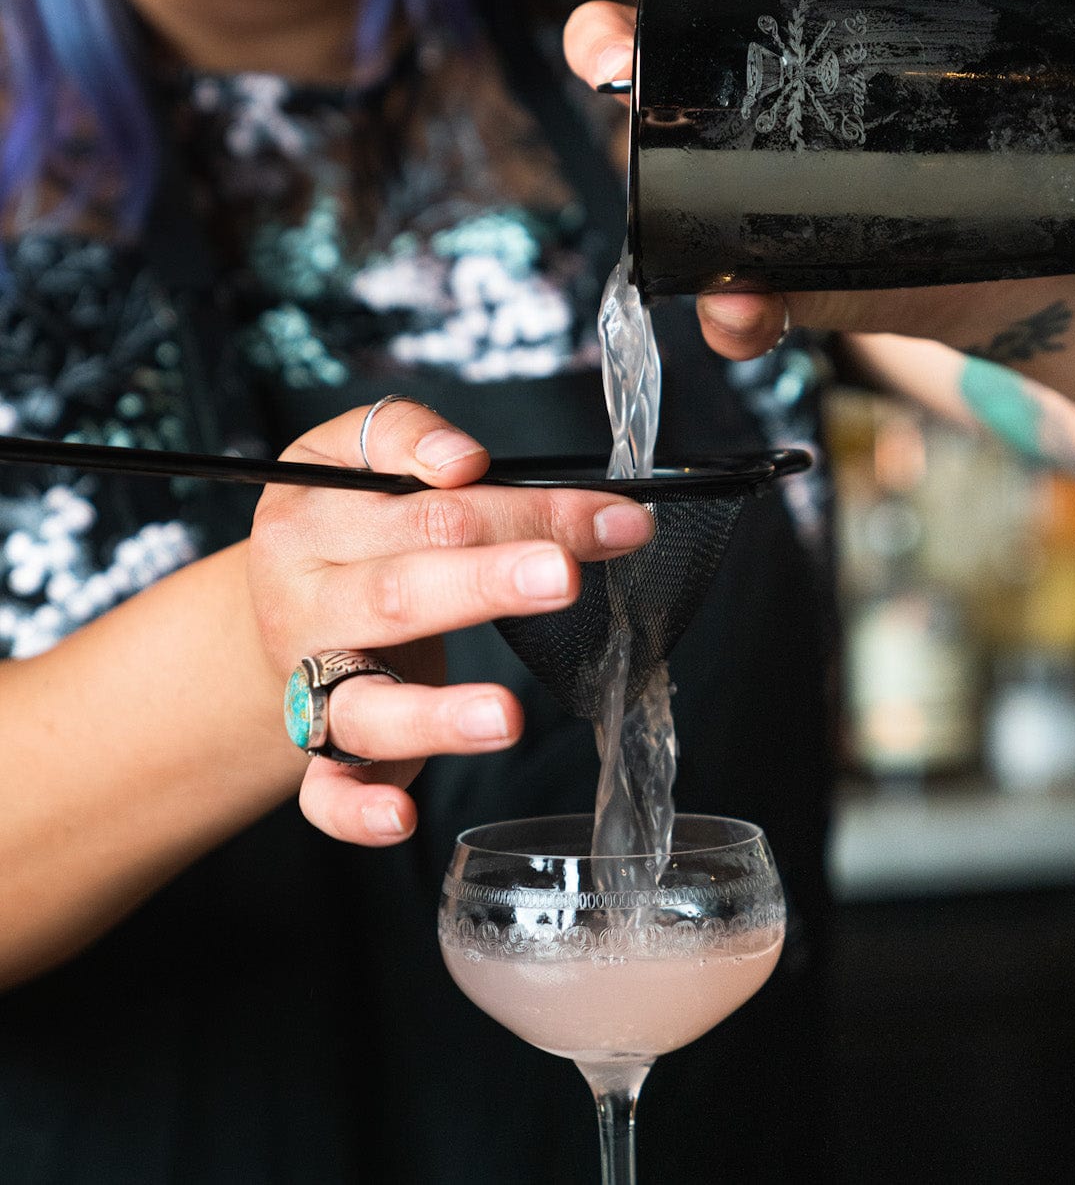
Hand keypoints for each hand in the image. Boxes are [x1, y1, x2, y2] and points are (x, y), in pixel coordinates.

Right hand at [246, 400, 652, 845]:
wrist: (276, 603)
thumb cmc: (345, 526)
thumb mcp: (349, 456)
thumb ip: (404, 437)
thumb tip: (462, 459)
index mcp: (311, 520)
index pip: (428, 510)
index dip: (525, 509)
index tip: (613, 518)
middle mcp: (307, 604)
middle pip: (402, 594)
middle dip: (487, 583)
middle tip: (563, 576)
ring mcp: (310, 686)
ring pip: (366, 706)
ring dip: (435, 714)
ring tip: (505, 716)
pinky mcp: (318, 753)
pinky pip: (324, 795)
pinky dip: (356, 814)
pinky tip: (401, 821)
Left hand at [562, 0, 921, 359]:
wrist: (983, 277)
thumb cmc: (867, 278)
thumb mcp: (802, 299)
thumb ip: (753, 316)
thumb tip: (733, 318)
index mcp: (706, 125)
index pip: (634, 63)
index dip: (608, 41)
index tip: (614, 54)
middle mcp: (761, 66)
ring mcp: (833, 33)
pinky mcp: (903, 20)